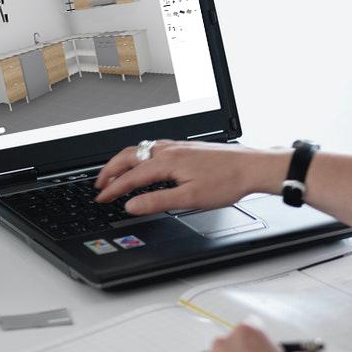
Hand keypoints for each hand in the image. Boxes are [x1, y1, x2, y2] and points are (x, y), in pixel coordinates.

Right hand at [94, 140, 288, 215]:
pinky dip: (139, 156)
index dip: (113, 189)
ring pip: (141, 150)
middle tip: (99, 185)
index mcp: (167, 161)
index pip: (130, 176)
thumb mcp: (190, 198)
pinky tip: (144, 164)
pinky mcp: (186, 148)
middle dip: (110, 171)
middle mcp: (170, 149)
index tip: (101, 199)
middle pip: (129, 156)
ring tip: (114, 174)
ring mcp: (178, 146)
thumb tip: (132, 205)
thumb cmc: (227, 182)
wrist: (252, 167)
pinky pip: (153, 148)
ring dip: (123, 162)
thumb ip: (158, 201)